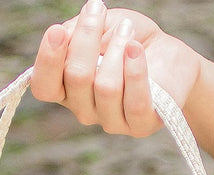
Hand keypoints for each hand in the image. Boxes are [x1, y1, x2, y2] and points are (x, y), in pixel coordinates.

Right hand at [30, 1, 201, 136]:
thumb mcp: (99, 26)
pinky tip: (136, 49)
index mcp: (67, 88)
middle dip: (87, 37)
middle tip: (98, 10)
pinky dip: (135, 70)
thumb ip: (76, 32)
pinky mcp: (139, 124)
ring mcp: (111, 121)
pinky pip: (134, 101)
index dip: (48, 61)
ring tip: (127, 30)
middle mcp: (84, 109)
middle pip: (76, 78)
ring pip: (105, 87)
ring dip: (116, 49)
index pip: (44, 86)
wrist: (169, 56)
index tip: (57, 30)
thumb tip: (64, 37)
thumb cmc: (129, 41)